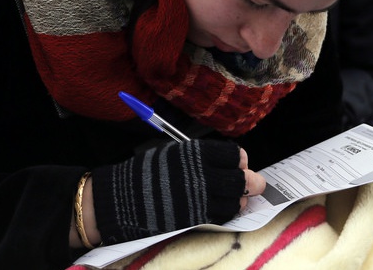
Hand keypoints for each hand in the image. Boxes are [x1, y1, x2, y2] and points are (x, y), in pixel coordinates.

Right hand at [90, 140, 262, 243]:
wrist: (118, 200)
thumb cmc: (142, 175)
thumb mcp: (172, 154)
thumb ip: (200, 158)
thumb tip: (229, 163)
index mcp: (195, 153)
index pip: (233, 154)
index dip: (239, 160)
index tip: (238, 164)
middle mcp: (200, 174)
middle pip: (240, 179)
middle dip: (251, 182)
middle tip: (254, 184)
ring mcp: (199, 198)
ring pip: (236, 201)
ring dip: (240, 200)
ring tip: (236, 199)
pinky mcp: (194, 218)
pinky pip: (223, 217)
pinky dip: (227, 214)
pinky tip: (222, 210)